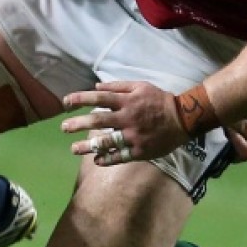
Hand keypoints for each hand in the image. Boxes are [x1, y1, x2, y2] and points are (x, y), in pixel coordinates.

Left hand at [61, 81, 188, 164]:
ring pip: (107, 142)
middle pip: (98, 120)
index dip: (80, 99)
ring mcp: (133, 136)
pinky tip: (96, 161)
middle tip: (63, 128)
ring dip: (88, 146)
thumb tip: (96, 86)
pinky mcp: (141, 150)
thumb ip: (117, 86)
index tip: (66, 102)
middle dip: (78, 124)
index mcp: (126, 101)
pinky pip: (121, 156)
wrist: (183, 118)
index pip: (98, 98)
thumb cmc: (159, 100)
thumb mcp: (140, 86)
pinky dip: (108, 159)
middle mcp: (127, 118)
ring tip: (73, 149)